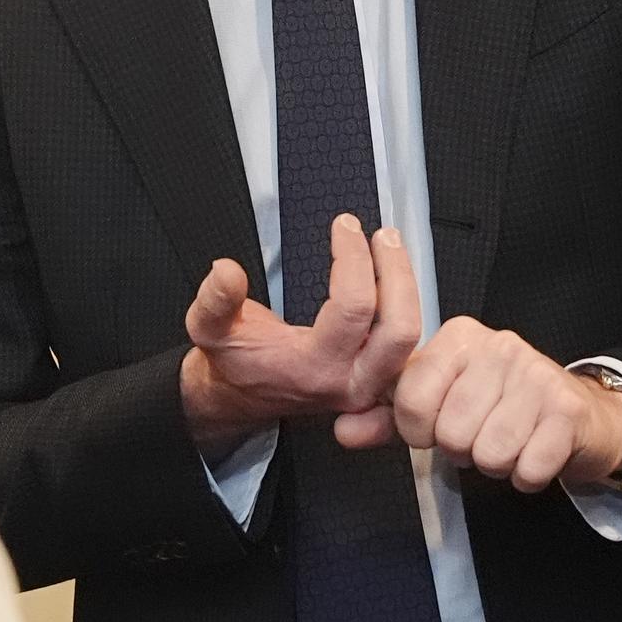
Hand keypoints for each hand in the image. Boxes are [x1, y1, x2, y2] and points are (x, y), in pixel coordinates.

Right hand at [178, 215, 420, 455]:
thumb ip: (214, 301)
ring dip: (407, 286)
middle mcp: (350, 381)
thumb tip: (226, 272)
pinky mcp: (379, 377)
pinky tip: (394, 276)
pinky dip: (406, 305)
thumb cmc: (235, 361)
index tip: (345, 226)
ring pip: (412, 336)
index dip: (354, 259)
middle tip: (383, 236)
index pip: (353, 309)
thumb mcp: (209, 330)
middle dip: (397, 273)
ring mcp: (370, 383)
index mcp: (313, 368)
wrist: (243, 395)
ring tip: (390, 247)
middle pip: (400, 328)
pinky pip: (409, 343)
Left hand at [365, 316, 621, 491]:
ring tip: (511, 441)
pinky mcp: (566, 409)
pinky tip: (535, 452)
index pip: (411, 399)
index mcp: (460, 338)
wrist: (580, 416)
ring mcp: (537, 374)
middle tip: (484, 433)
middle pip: (450, 433)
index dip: (420, 430)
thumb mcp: (441, 404)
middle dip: (464, 450)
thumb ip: (388, 417)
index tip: (441, 424)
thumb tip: (343, 429)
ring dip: (497, 464)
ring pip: (488, 454)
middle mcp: (499, 346)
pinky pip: (526, 469)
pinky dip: (527, 475)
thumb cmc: (502, 408)